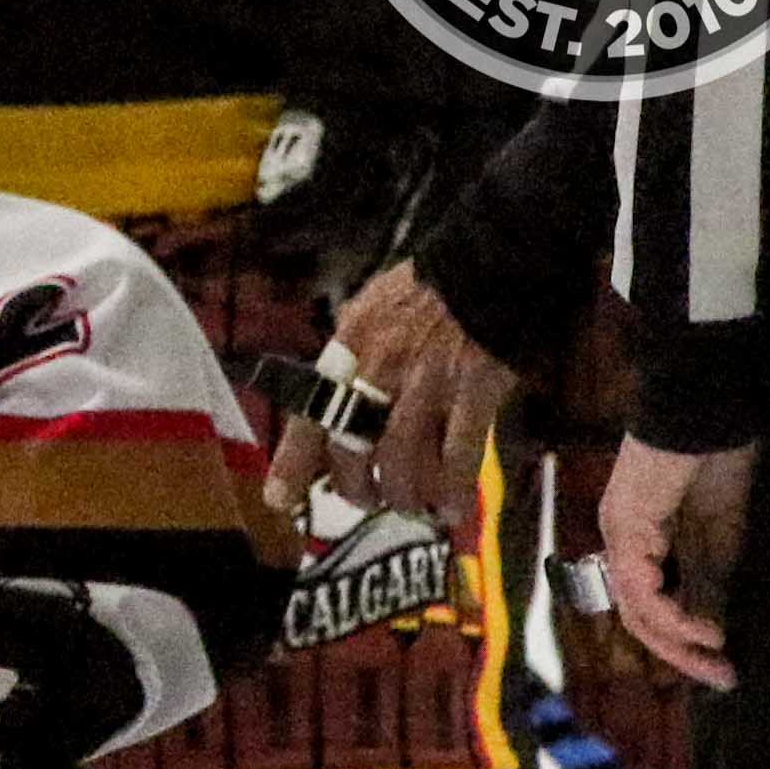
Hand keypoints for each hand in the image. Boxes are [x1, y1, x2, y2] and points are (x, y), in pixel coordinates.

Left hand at [263, 263, 514, 529]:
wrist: (489, 262)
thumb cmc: (428, 288)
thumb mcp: (369, 308)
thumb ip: (348, 351)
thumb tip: (326, 388)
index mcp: (350, 348)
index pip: (311, 415)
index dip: (294, 464)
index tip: (280, 499)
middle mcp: (381, 369)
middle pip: (353, 448)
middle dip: (356, 487)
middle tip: (366, 498)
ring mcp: (429, 381)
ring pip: (401, 460)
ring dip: (403, 494)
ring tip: (409, 504)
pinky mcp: (474, 390)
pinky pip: (459, 453)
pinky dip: (453, 487)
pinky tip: (452, 506)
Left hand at [602, 439, 754, 688]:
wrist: (709, 407)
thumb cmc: (720, 455)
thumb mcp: (724, 527)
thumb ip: (715, 571)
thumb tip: (720, 620)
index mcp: (645, 543)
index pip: (652, 606)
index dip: (684, 641)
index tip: (724, 666)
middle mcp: (623, 542)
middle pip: (639, 616)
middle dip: (680, 654)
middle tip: (723, 678)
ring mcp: (618, 532)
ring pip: (635, 607)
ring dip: (675, 641)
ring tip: (715, 659)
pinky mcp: (624, 522)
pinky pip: (638, 581)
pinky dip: (667, 610)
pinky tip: (698, 629)